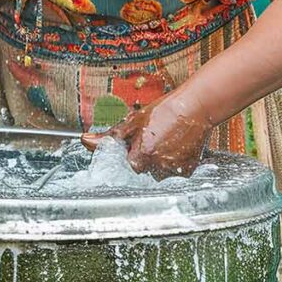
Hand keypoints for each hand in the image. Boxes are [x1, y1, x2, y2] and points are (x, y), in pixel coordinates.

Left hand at [80, 92, 212, 179]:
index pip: (126, 165)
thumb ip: (108, 137)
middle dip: (143, 157)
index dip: (130, 152)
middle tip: (152, 138)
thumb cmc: (164, 111)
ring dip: (157, 161)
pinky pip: (173, 173)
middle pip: (142, 170)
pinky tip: (174, 146)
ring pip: (157, 173)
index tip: (136, 143)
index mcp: (143, 156)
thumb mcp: (132, 121)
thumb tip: (85, 141)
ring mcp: (175, 171)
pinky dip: (171, 162)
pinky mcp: (188, 172)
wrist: (195, 107)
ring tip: (164, 140)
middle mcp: (159, 168)